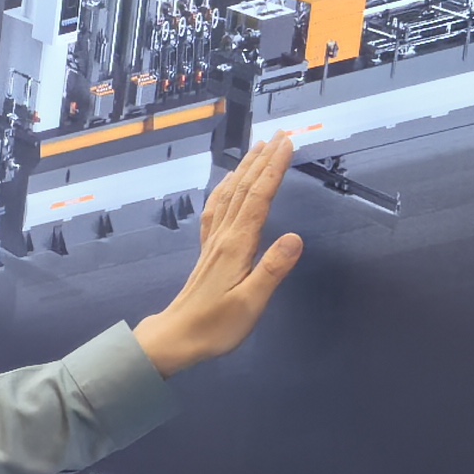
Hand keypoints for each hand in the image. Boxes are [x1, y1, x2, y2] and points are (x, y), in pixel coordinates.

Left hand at [132, 132, 305, 378]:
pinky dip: (226, 189)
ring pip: (229, 194)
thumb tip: (297, 237)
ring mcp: (213, 242)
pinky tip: (228, 185)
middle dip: (263, 160)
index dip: (274, 170)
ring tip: (257, 149)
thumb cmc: (216, 327)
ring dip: (245, 169)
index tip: (288, 144)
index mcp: (237, 246)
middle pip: (244, 189)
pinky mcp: (208, 251)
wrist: (176, 338)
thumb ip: (273, 270)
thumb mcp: (251, 303)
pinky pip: (217, 209)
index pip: (259, 199)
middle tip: (280, 135)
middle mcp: (224, 237)